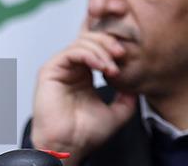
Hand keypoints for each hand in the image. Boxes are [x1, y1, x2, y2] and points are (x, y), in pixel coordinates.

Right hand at [30, 31, 138, 161]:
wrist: (69, 147)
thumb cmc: (86, 134)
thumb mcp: (118, 112)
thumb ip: (128, 96)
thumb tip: (137, 83)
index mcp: (84, 75)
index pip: (99, 48)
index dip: (113, 47)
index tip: (128, 57)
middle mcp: (72, 69)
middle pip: (91, 39)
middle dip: (109, 43)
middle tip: (122, 54)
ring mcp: (60, 69)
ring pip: (82, 42)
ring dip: (102, 51)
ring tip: (112, 69)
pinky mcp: (50, 71)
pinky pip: (71, 52)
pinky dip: (90, 55)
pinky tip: (101, 67)